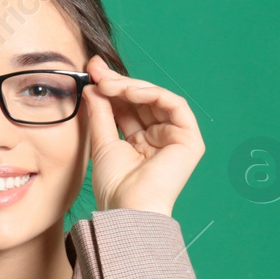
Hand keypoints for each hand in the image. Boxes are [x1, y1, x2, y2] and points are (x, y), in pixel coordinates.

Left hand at [82, 54, 203, 216]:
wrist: (127, 208)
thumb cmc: (114, 185)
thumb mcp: (102, 142)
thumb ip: (100, 113)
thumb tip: (92, 85)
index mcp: (140, 142)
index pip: (126, 108)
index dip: (110, 89)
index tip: (90, 72)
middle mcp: (159, 138)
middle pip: (140, 101)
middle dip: (117, 83)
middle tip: (96, 70)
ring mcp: (175, 138)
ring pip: (156, 99)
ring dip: (130, 87)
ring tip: (108, 83)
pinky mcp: (189, 139)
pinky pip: (174, 105)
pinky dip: (153, 94)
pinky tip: (130, 91)